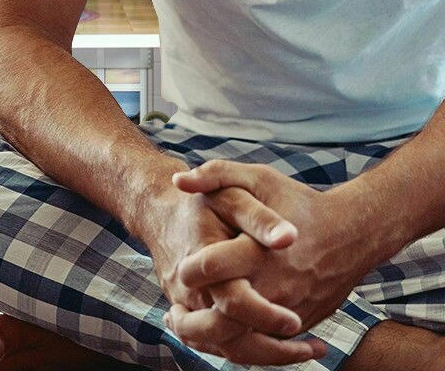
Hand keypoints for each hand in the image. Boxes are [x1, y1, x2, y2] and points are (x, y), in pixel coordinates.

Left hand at [166, 160, 384, 362]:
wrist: (350, 233)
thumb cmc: (297, 201)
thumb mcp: (257, 177)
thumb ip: (216, 174)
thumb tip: (177, 181)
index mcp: (259, 251)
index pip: (212, 267)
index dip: (189, 270)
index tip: (179, 269)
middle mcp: (274, 286)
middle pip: (225, 317)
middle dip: (193, 320)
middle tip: (173, 314)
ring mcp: (289, 310)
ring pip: (244, 343)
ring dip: (210, 340)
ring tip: (184, 327)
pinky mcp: (300, 323)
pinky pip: (266, 347)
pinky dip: (237, 347)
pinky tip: (214, 334)